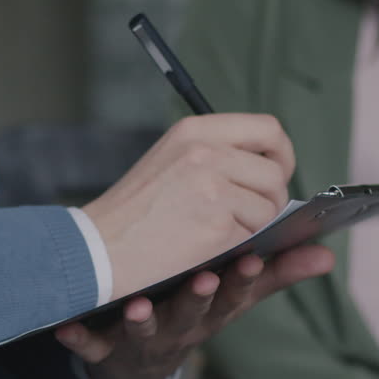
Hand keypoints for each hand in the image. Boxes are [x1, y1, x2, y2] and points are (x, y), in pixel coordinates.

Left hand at [55, 245, 333, 378]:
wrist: (135, 363)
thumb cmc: (191, 315)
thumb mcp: (234, 301)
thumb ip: (276, 274)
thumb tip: (326, 255)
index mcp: (213, 312)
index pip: (235, 295)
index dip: (244, 279)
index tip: (254, 256)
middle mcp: (181, 328)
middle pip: (193, 315)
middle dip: (200, 298)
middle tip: (206, 276)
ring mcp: (143, 341)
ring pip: (145, 331)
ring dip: (143, 321)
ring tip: (137, 305)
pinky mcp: (105, 349)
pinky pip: (91, 346)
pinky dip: (80, 340)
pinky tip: (66, 329)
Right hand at [82, 114, 295, 299]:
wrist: (97, 249)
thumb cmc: (134, 212)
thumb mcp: (170, 159)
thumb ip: (218, 152)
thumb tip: (274, 166)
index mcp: (195, 131)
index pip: (268, 129)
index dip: (281, 155)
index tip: (275, 174)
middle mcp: (206, 152)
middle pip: (274, 172)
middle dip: (269, 199)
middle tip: (245, 215)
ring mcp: (212, 188)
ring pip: (268, 207)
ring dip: (251, 225)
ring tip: (211, 230)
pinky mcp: (215, 225)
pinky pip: (253, 235)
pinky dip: (236, 246)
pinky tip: (203, 246)